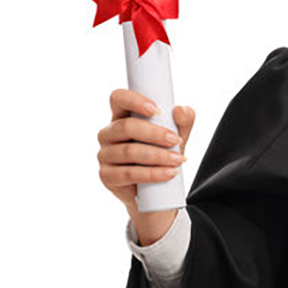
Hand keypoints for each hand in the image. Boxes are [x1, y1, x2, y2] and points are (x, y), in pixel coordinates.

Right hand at [97, 89, 194, 212]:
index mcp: (122, 117)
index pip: (118, 98)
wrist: (156, 189)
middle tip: (175, 140)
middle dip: (154, 133)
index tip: (157, 110)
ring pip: (128, 151)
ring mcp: (104, 155)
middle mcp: (108, 134)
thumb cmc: (163, 154)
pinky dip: (152, 173)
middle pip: (125, 126)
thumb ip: (183, 121)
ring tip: (178, 160)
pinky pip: (128, 174)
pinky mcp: (107, 176)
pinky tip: (169, 173)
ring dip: (157, 155)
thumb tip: (181, 110)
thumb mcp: (177, 136)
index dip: (134, 100)